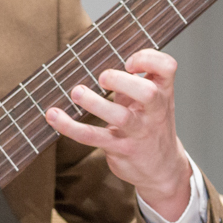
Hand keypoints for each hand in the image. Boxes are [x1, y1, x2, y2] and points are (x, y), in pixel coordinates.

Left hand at [43, 48, 193, 218]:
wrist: (162, 168)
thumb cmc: (151, 126)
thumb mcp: (151, 100)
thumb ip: (135, 80)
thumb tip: (102, 55)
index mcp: (163, 93)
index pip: (167, 67)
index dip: (148, 59)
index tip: (129, 62)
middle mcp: (154, 112)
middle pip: (147, 93)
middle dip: (121, 81)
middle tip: (102, 78)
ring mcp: (138, 132)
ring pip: (120, 117)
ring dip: (95, 103)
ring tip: (77, 92)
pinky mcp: (120, 149)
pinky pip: (93, 137)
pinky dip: (70, 126)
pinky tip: (54, 116)